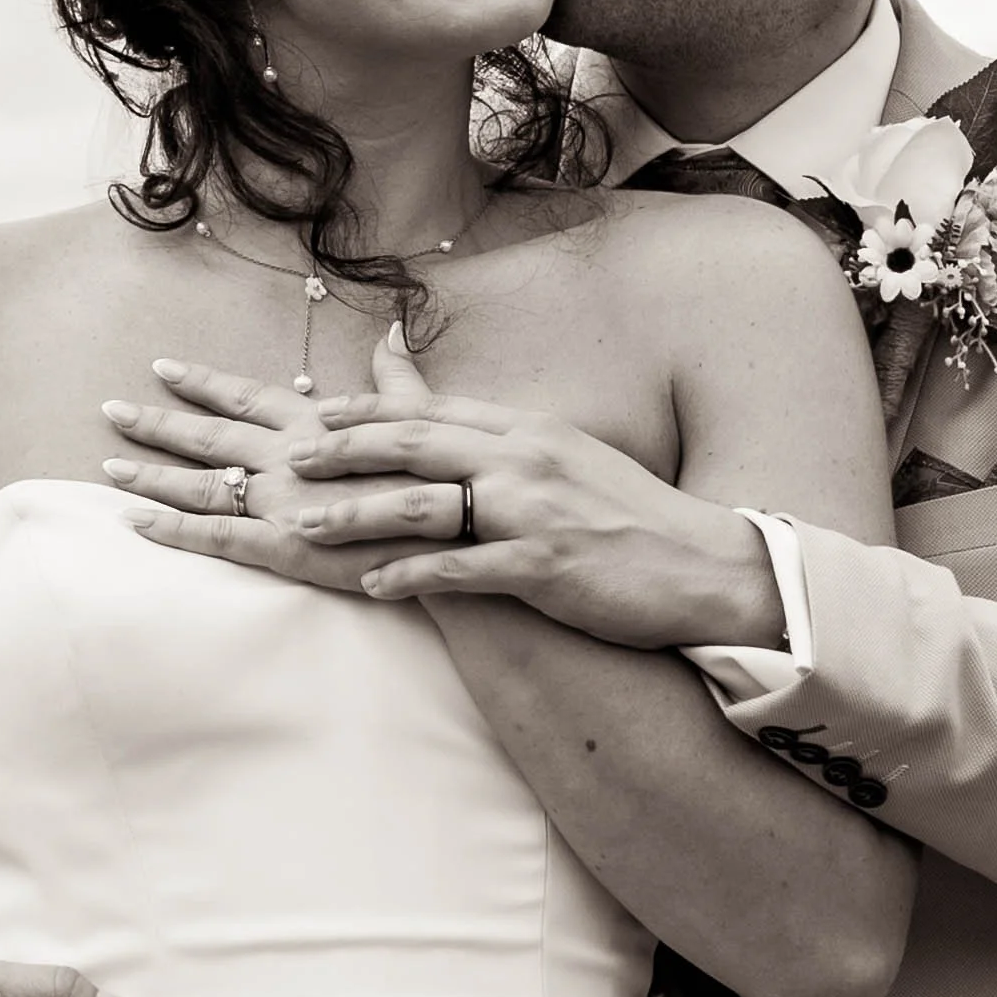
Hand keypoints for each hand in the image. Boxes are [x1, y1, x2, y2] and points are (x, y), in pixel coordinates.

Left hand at [99, 353, 463, 593]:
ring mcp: (284, 505)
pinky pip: (218, 540)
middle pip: (212, 436)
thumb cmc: (448, 479)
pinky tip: (135, 523)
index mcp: (319, 425)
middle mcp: (291, 458)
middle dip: (159, 422)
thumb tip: (392, 331)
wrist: (465, 537)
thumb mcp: (423, 419)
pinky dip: (173, 531)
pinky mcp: (288, 551)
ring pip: (203, 486)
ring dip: (153, 476)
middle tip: (110, 408)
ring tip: (107, 466)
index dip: (203, 382)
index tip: (161, 366)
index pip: (248, 397)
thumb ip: (395, 380)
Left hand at [288, 339, 785, 648]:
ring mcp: (535, 511)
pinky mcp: (546, 566)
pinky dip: (413, 576)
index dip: (368, 411)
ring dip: (358, 513)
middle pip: (416, 442)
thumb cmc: (634, 523)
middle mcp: (526, 458)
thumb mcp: (571, 463)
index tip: (315, 415)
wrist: (706, 568)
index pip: (434, 409)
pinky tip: (372, 587)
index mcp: (530, 430)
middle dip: (345, 450)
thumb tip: (463, 425)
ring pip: (426, 503)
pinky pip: (463, 568)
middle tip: (290, 461)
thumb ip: (511, 442)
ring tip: (305, 527)